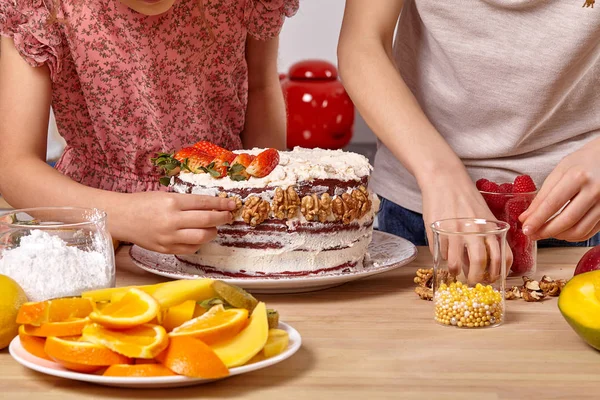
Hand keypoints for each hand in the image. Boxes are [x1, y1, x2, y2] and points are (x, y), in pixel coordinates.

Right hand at [117, 192, 236, 253]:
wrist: (121, 217)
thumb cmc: (144, 203)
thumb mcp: (166, 196)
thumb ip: (187, 203)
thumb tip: (212, 207)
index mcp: (172, 202)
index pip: (205, 203)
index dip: (221, 204)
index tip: (232, 204)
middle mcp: (172, 220)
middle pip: (207, 221)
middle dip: (222, 218)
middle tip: (228, 216)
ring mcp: (169, 237)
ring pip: (202, 237)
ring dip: (213, 232)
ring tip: (213, 228)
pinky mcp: (165, 249)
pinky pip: (190, 249)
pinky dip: (199, 243)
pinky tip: (199, 237)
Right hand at [421, 171, 511, 283]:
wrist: (445, 180)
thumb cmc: (466, 198)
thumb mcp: (483, 214)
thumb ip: (487, 234)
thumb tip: (484, 260)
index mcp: (491, 226)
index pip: (502, 255)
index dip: (500, 272)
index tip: (495, 278)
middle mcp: (476, 229)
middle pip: (481, 262)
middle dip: (477, 278)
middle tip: (473, 281)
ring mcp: (457, 230)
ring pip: (458, 261)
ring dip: (457, 271)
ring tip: (456, 272)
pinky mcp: (440, 230)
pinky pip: (443, 252)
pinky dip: (445, 258)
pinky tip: (446, 256)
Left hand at [520, 139, 599, 241]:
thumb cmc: (583, 162)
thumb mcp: (560, 171)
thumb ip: (543, 195)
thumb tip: (526, 217)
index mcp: (578, 176)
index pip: (553, 204)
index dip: (537, 219)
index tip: (526, 229)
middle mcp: (595, 190)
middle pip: (567, 220)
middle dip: (546, 231)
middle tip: (532, 235)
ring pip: (579, 230)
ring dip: (558, 235)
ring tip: (545, 233)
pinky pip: (589, 232)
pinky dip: (573, 236)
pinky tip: (562, 232)